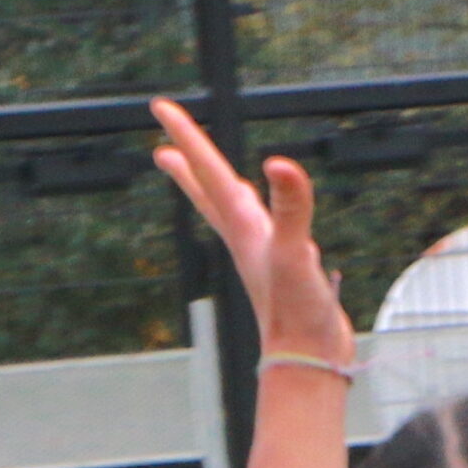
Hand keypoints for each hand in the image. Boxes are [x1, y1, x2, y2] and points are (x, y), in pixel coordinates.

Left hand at [151, 99, 354, 367]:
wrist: (307, 361)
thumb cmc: (296, 313)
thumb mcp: (294, 254)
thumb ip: (291, 208)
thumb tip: (278, 163)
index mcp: (243, 227)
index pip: (209, 171)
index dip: (187, 136)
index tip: (160, 107)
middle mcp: (245, 237)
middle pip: (208, 193)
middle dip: (187, 167)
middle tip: (161, 147)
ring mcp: (262, 254)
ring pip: (231, 212)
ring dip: (215, 190)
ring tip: (203, 175)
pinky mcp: (282, 269)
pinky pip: (263, 231)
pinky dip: (258, 214)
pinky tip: (269, 218)